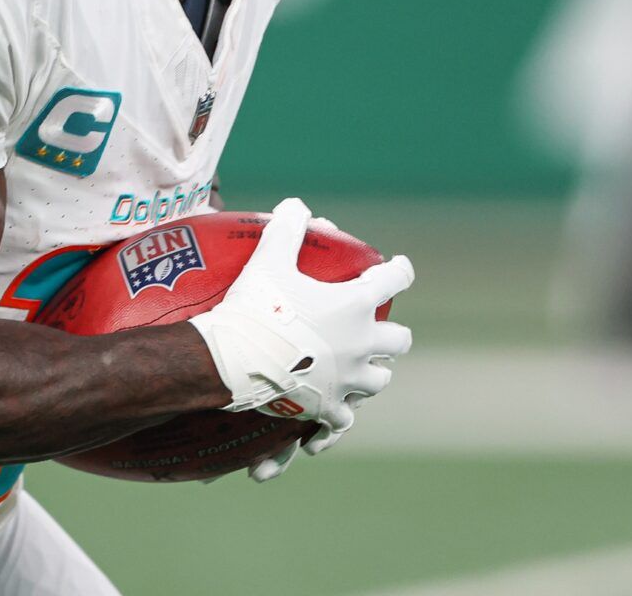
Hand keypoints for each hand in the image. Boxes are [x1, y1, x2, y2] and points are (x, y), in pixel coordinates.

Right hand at [189, 199, 413, 443]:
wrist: (231, 360)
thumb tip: (296, 205)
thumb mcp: (269, 259)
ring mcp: (347, 380)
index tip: (400, 268)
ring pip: (379, 381)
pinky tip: (327, 425)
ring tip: (357, 369)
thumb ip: (286, 229)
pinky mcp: (328, 408)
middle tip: (375, 329)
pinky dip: (336, 420)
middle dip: (391, 334)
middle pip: (398, 341)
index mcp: (355, 306)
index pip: (394, 281)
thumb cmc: (255, 307)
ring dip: (372, 373)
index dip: (400, 271)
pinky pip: (343, 421)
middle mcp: (361, 344)